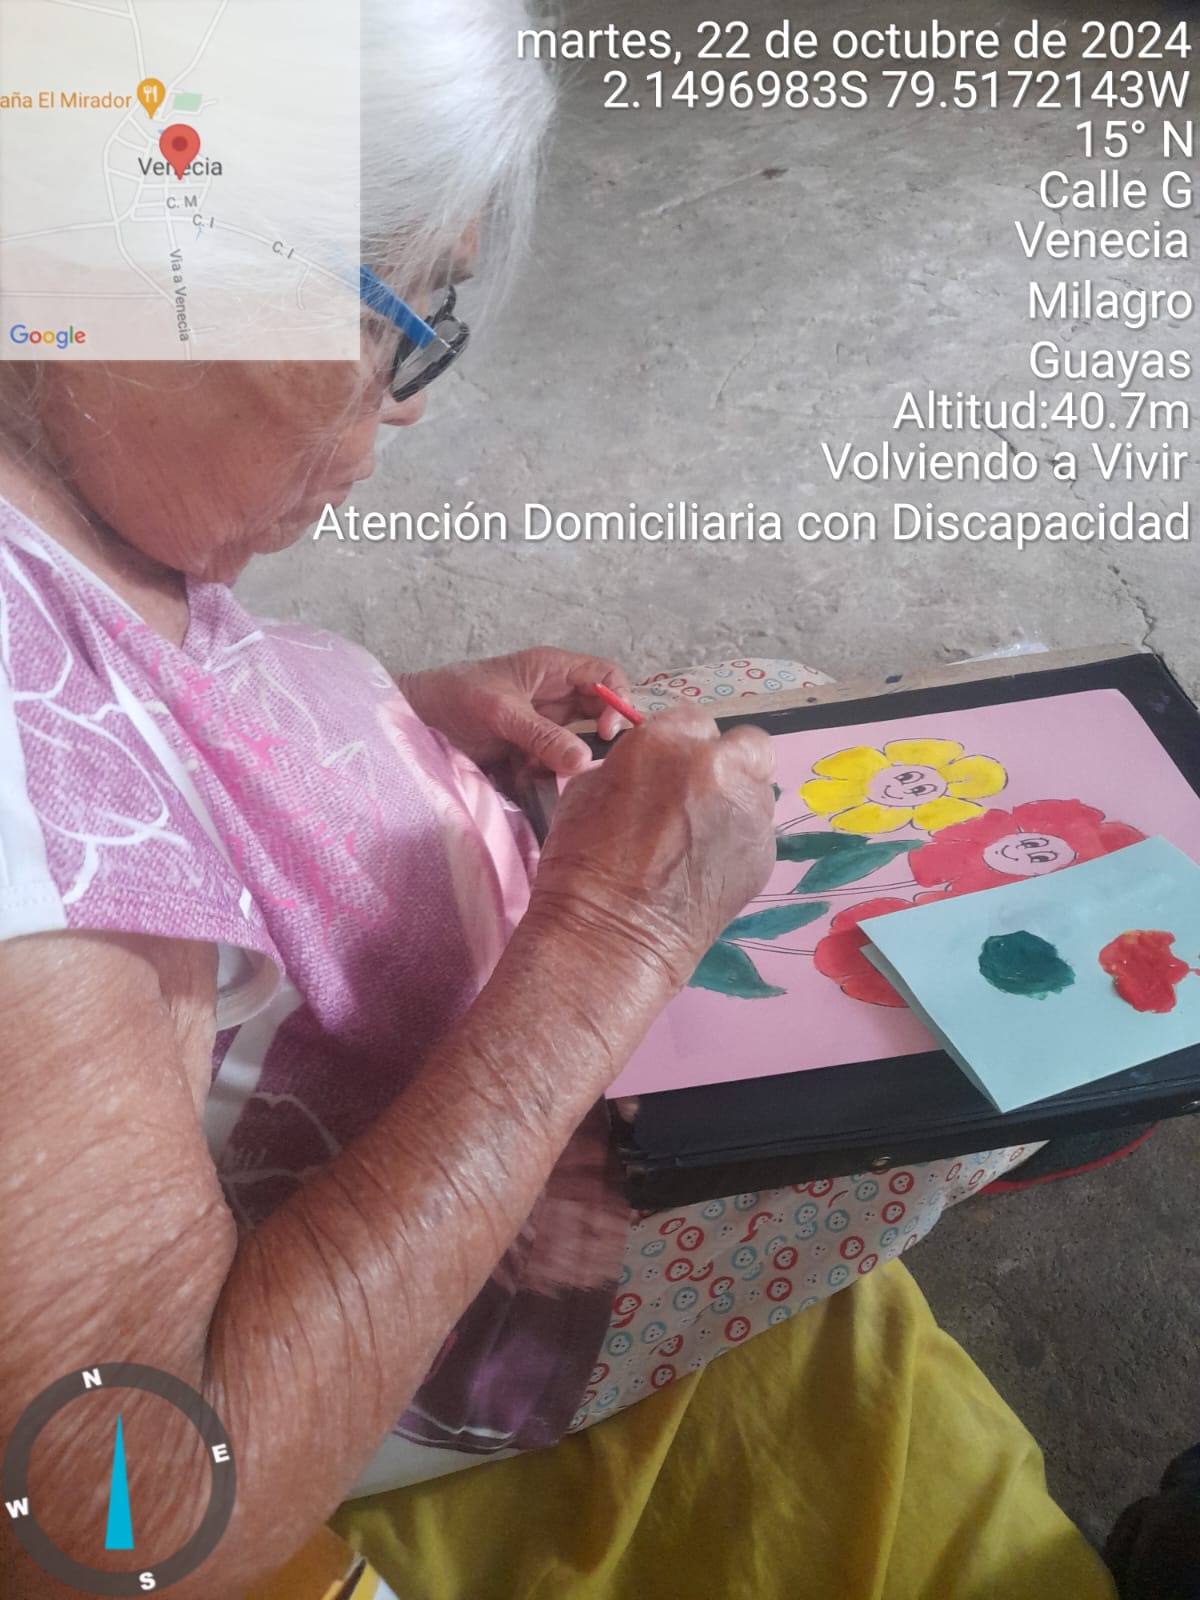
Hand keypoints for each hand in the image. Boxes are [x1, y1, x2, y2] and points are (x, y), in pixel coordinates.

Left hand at [398, 649, 632, 775]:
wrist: (412, 724)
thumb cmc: (452, 697)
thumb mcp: (499, 711)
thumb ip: (540, 734)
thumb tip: (582, 760)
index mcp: (553, 670)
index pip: (605, 676)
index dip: (616, 700)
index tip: (607, 731)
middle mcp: (555, 698)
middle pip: (600, 715)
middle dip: (603, 740)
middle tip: (596, 766)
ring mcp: (543, 728)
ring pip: (580, 746)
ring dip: (579, 763)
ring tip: (572, 782)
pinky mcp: (530, 755)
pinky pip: (557, 767)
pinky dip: (557, 778)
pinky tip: (550, 789)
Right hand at [530, 707, 776, 991]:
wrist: (610, 934)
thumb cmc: (581, 863)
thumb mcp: (588, 790)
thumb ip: (636, 765)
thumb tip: (653, 769)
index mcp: (667, 743)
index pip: (693, 720)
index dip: (682, 744)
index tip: (671, 767)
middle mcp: (718, 768)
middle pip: (747, 743)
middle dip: (727, 761)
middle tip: (701, 792)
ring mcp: (748, 812)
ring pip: (758, 788)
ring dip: (736, 800)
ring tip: (703, 835)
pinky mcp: (764, 853)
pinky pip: (758, 831)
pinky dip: (738, 840)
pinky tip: (708, 865)